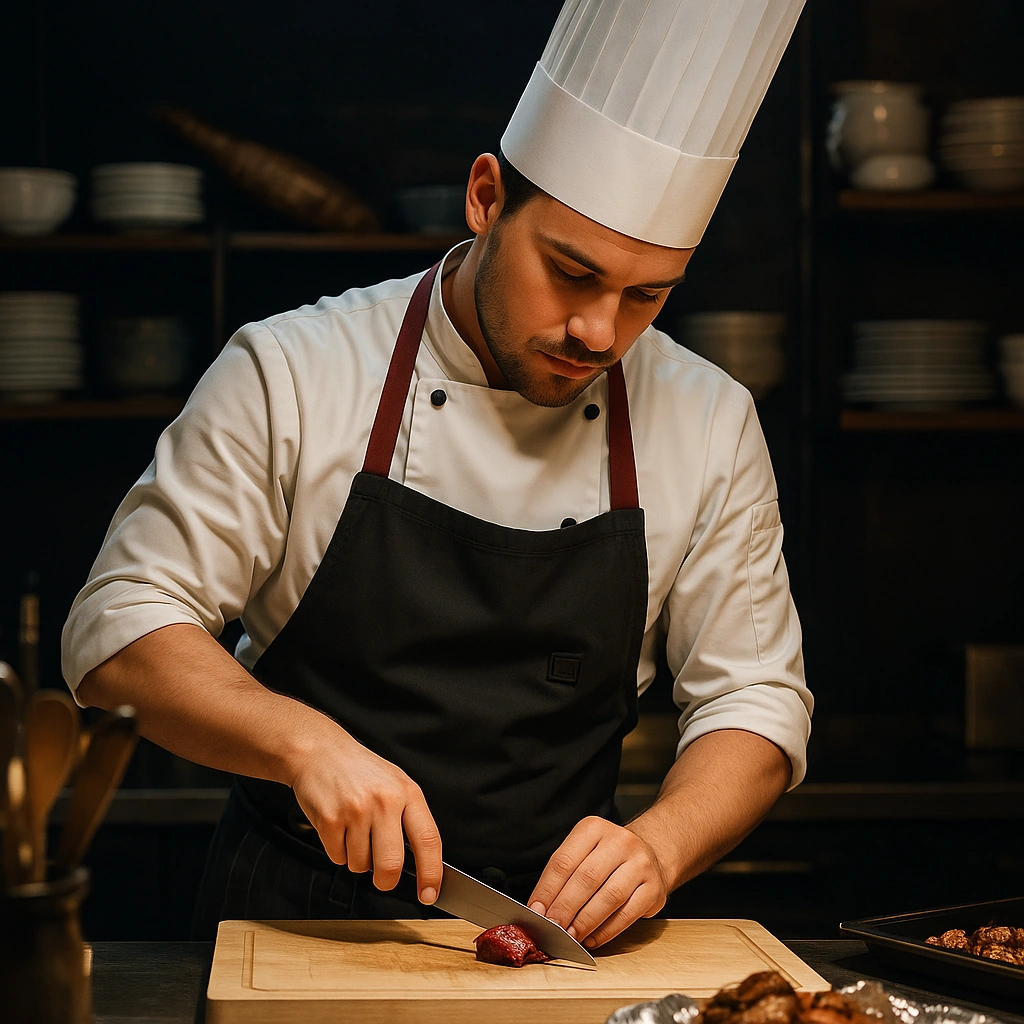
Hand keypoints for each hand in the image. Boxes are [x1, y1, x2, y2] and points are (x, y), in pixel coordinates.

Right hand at [289, 722, 441, 902]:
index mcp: (408, 793)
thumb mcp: (396, 783)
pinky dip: (337, 850)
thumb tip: (421, 862)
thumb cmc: (361, 771)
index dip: (432, 872)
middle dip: (386, 881)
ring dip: (357, 859)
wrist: (320, 751)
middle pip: (391, 865)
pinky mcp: (330, 819)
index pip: (428, 840)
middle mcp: (385, 801)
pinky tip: (338, 827)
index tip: (430, 894)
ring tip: (353, 831)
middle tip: (383, 878)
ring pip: (361, 865)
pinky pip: (338, 857)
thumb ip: (409, 818)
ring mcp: (357, 810)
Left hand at [527, 816, 667, 948]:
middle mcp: (620, 842)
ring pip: (609, 897)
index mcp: (594, 829)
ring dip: (585, 921)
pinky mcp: (655, 889)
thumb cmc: (607, 858)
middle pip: (586, 878)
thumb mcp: (583, 852)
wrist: (650, 855)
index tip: (537, 911)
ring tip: (571, 936)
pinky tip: (593, 939)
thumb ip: (563, 876)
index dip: (547, 889)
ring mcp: (641, 864)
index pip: (564, 861)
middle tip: (552, 927)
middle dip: (565, 908)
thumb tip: (540, 909)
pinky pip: (628, 914)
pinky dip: (607, 931)